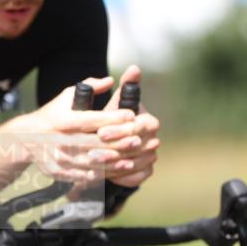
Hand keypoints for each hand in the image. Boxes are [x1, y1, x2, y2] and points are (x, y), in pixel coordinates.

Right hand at [13, 75, 134, 184]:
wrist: (24, 138)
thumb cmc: (51, 114)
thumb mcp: (66, 96)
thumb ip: (89, 87)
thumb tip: (110, 80)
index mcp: (62, 120)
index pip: (91, 119)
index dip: (112, 117)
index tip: (131, 115)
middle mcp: (60, 140)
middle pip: (93, 143)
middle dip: (118, 142)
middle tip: (137, 140)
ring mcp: (58, 158)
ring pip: (90, 162)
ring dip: (112, 162)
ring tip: (131, 160)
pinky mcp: (58, 172)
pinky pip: (82, 175)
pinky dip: (100, 174)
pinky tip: (114, 171)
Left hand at [97, 65, 160, 187]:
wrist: (109, 144)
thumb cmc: (110, 120)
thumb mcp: (115, 103)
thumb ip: (126, 87)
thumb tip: (134, 68)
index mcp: (148, 121)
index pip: (138, 126)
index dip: (120, 129)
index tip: (100, 132)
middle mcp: (154, 139)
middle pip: (137, 146)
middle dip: (114, 149)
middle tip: (92, 152)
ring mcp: (152, 156)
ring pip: (135, 163)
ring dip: (114, 165)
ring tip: (94, 164)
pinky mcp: (146, 172)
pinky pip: (137, 177)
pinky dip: (122, 177)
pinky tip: (106, 175)